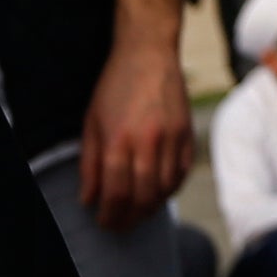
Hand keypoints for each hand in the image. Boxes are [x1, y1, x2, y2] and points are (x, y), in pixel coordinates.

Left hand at [77, 29, 196, 228]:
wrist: (148, 53)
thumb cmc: (115, 85)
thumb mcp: (91, 122)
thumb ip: (89, 164)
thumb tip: (88, 199)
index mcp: (119, 139)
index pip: (116, 193)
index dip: (110, 215)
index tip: (104, 222)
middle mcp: (148, 142)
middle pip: (143, 198)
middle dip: (130, 218)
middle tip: (120, 224)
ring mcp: (172, 138)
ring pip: (165, 190)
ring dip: (151, 208)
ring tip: (138, 212)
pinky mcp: (188, 134)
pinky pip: (182, 174)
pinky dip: (170, 190)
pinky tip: (158, 192)